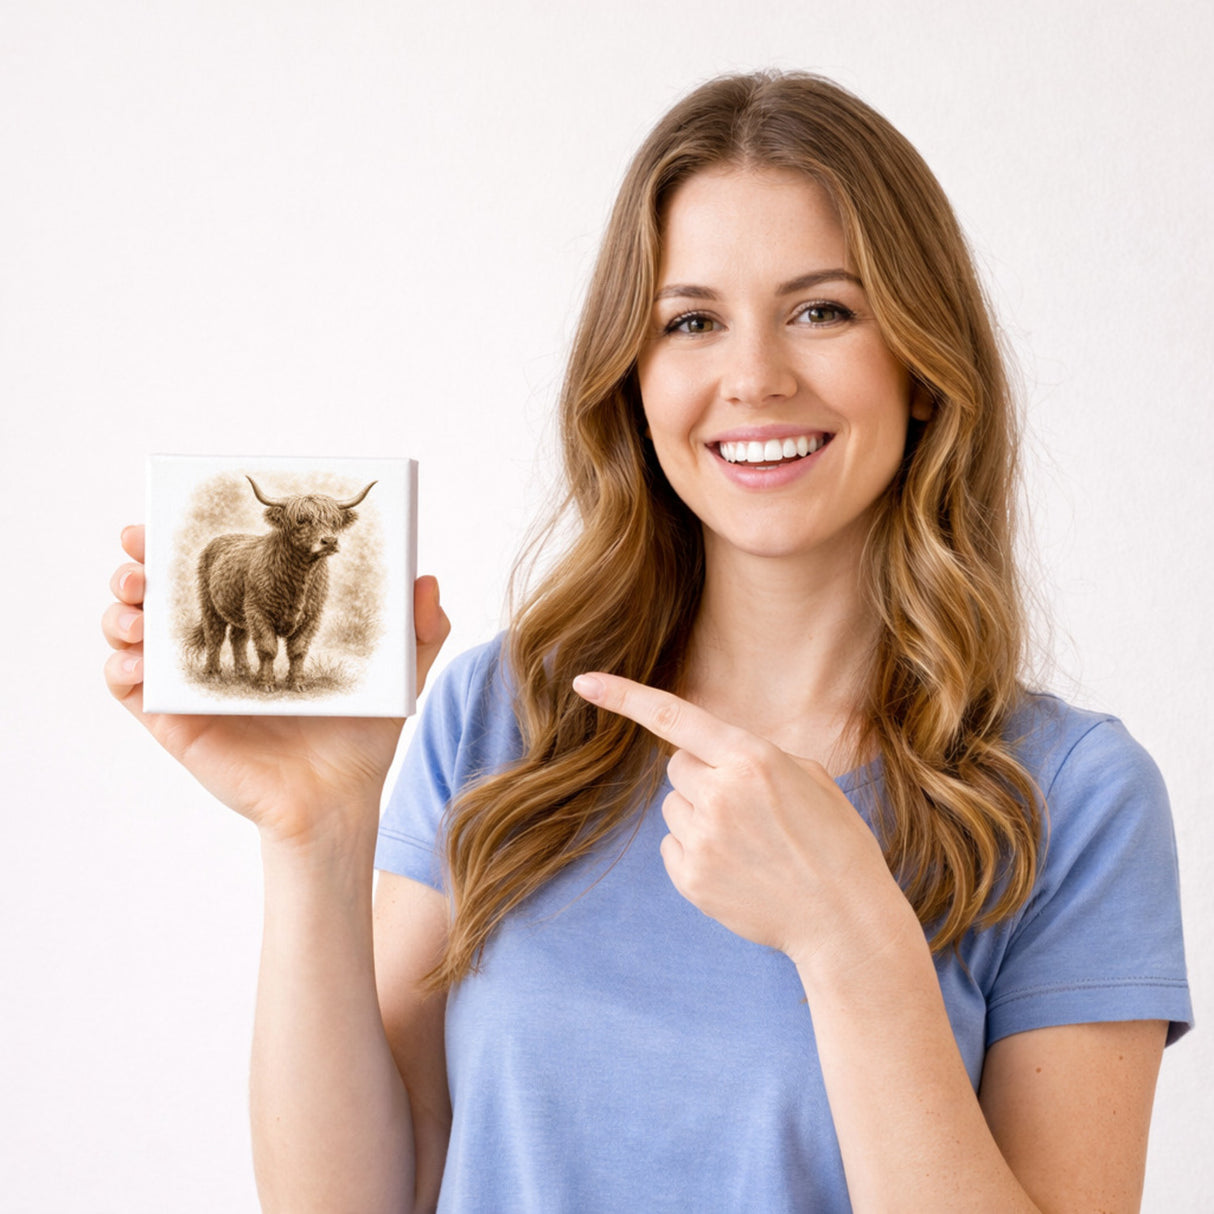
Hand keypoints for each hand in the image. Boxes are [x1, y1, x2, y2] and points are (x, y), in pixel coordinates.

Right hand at [103, 525, 450, 847]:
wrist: (340, 799)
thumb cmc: (361, 737)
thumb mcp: (398, 675)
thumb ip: (421, 628)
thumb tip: (427, 579)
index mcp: (259, 624)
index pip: (212, 572)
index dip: (182, 545)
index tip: (164, 518)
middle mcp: (219, 650)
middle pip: (158, 597)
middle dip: (137, 570)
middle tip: (138, 560)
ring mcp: (192, 688)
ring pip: (134, 638)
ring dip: (120, 615)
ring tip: (136, 611)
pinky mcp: (177, 725)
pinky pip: (132, 693)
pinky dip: (120, 670)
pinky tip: (134, 663)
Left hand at [572, 671, 903, 969]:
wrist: (845, 920)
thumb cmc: (834, 842)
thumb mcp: (808, 777)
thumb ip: (753, 756)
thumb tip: (711, 755)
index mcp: (752, 758)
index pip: (675, 717)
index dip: (624, 696)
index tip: (583, 682)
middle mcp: (720, 793)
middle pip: (678, 767)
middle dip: (703, 776)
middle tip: (748, 807)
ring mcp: (702, 839)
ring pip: (674, 807)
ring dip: (700, 815)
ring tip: (750, 843)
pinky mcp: (691, 878)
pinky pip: (672, 846)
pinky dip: (695, 852)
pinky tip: (737, 868)